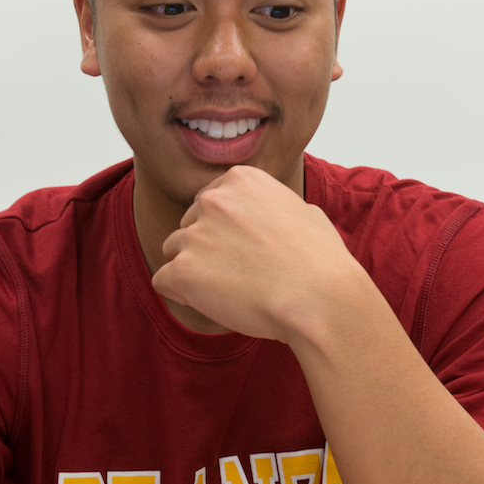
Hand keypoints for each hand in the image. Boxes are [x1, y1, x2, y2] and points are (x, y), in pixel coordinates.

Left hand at [151, 166, 359, 341]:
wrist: (319, 299)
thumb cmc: (320, 262)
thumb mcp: (304, 212)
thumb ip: (274, 206)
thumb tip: (277, 215)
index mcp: (240, 180)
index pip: (208, 201)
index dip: (223, 230)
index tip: (243, 248)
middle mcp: (212, 200)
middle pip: (188, 225)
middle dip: (205, 248)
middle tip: (240, 273)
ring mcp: (195, 235)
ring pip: (173, 252)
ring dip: (193, 271)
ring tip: (230, 290)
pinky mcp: (183, 271)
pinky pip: (163, 281)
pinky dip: (181, 294)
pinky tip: (211, 303)